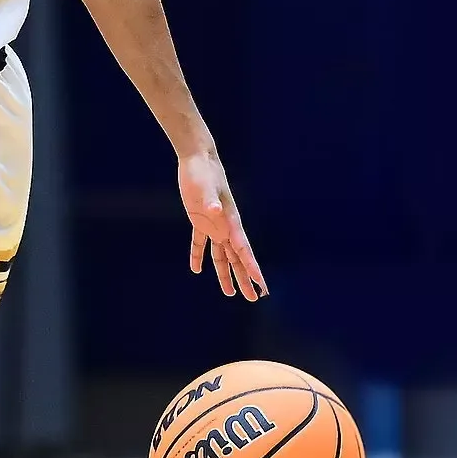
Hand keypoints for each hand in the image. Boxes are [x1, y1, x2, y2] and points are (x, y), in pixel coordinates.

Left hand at [178, 148, 266, 299]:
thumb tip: (215, 210)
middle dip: (245, 278)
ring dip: (225, 273)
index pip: (244, 250)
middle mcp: (225, 227)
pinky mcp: (199, 221)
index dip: (252, 268)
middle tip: (254, 297)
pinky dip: (198, 255)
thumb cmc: (205, 172)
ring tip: (230, 293)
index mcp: (231, 222)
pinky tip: (196, 268)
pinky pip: (200, 243)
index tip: (260, 285)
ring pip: (222, 256)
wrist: (198, 159)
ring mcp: (213, 225)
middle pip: (238, 258)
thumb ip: (210, 201)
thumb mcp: (206, 187)